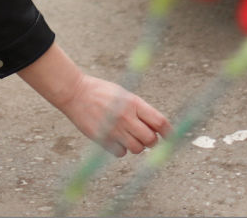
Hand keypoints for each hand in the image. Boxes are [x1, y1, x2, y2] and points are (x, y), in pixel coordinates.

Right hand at [55, 74, 170, 157]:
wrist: (75, 93)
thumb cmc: (101, 92)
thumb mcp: (123, 94)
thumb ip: (139, 109)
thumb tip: (156, 126)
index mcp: (134, 103)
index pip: (159, 122)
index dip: (169, 132)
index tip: (171, 137)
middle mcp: (126, 117)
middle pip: (150, 139)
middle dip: (151, 141)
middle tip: (145, 136)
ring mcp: (114, 129)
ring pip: (137, 149)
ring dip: (136, 146)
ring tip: (128, 136)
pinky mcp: (103, 139)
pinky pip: (120, 153)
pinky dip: (121, 150)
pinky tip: (115, 139)